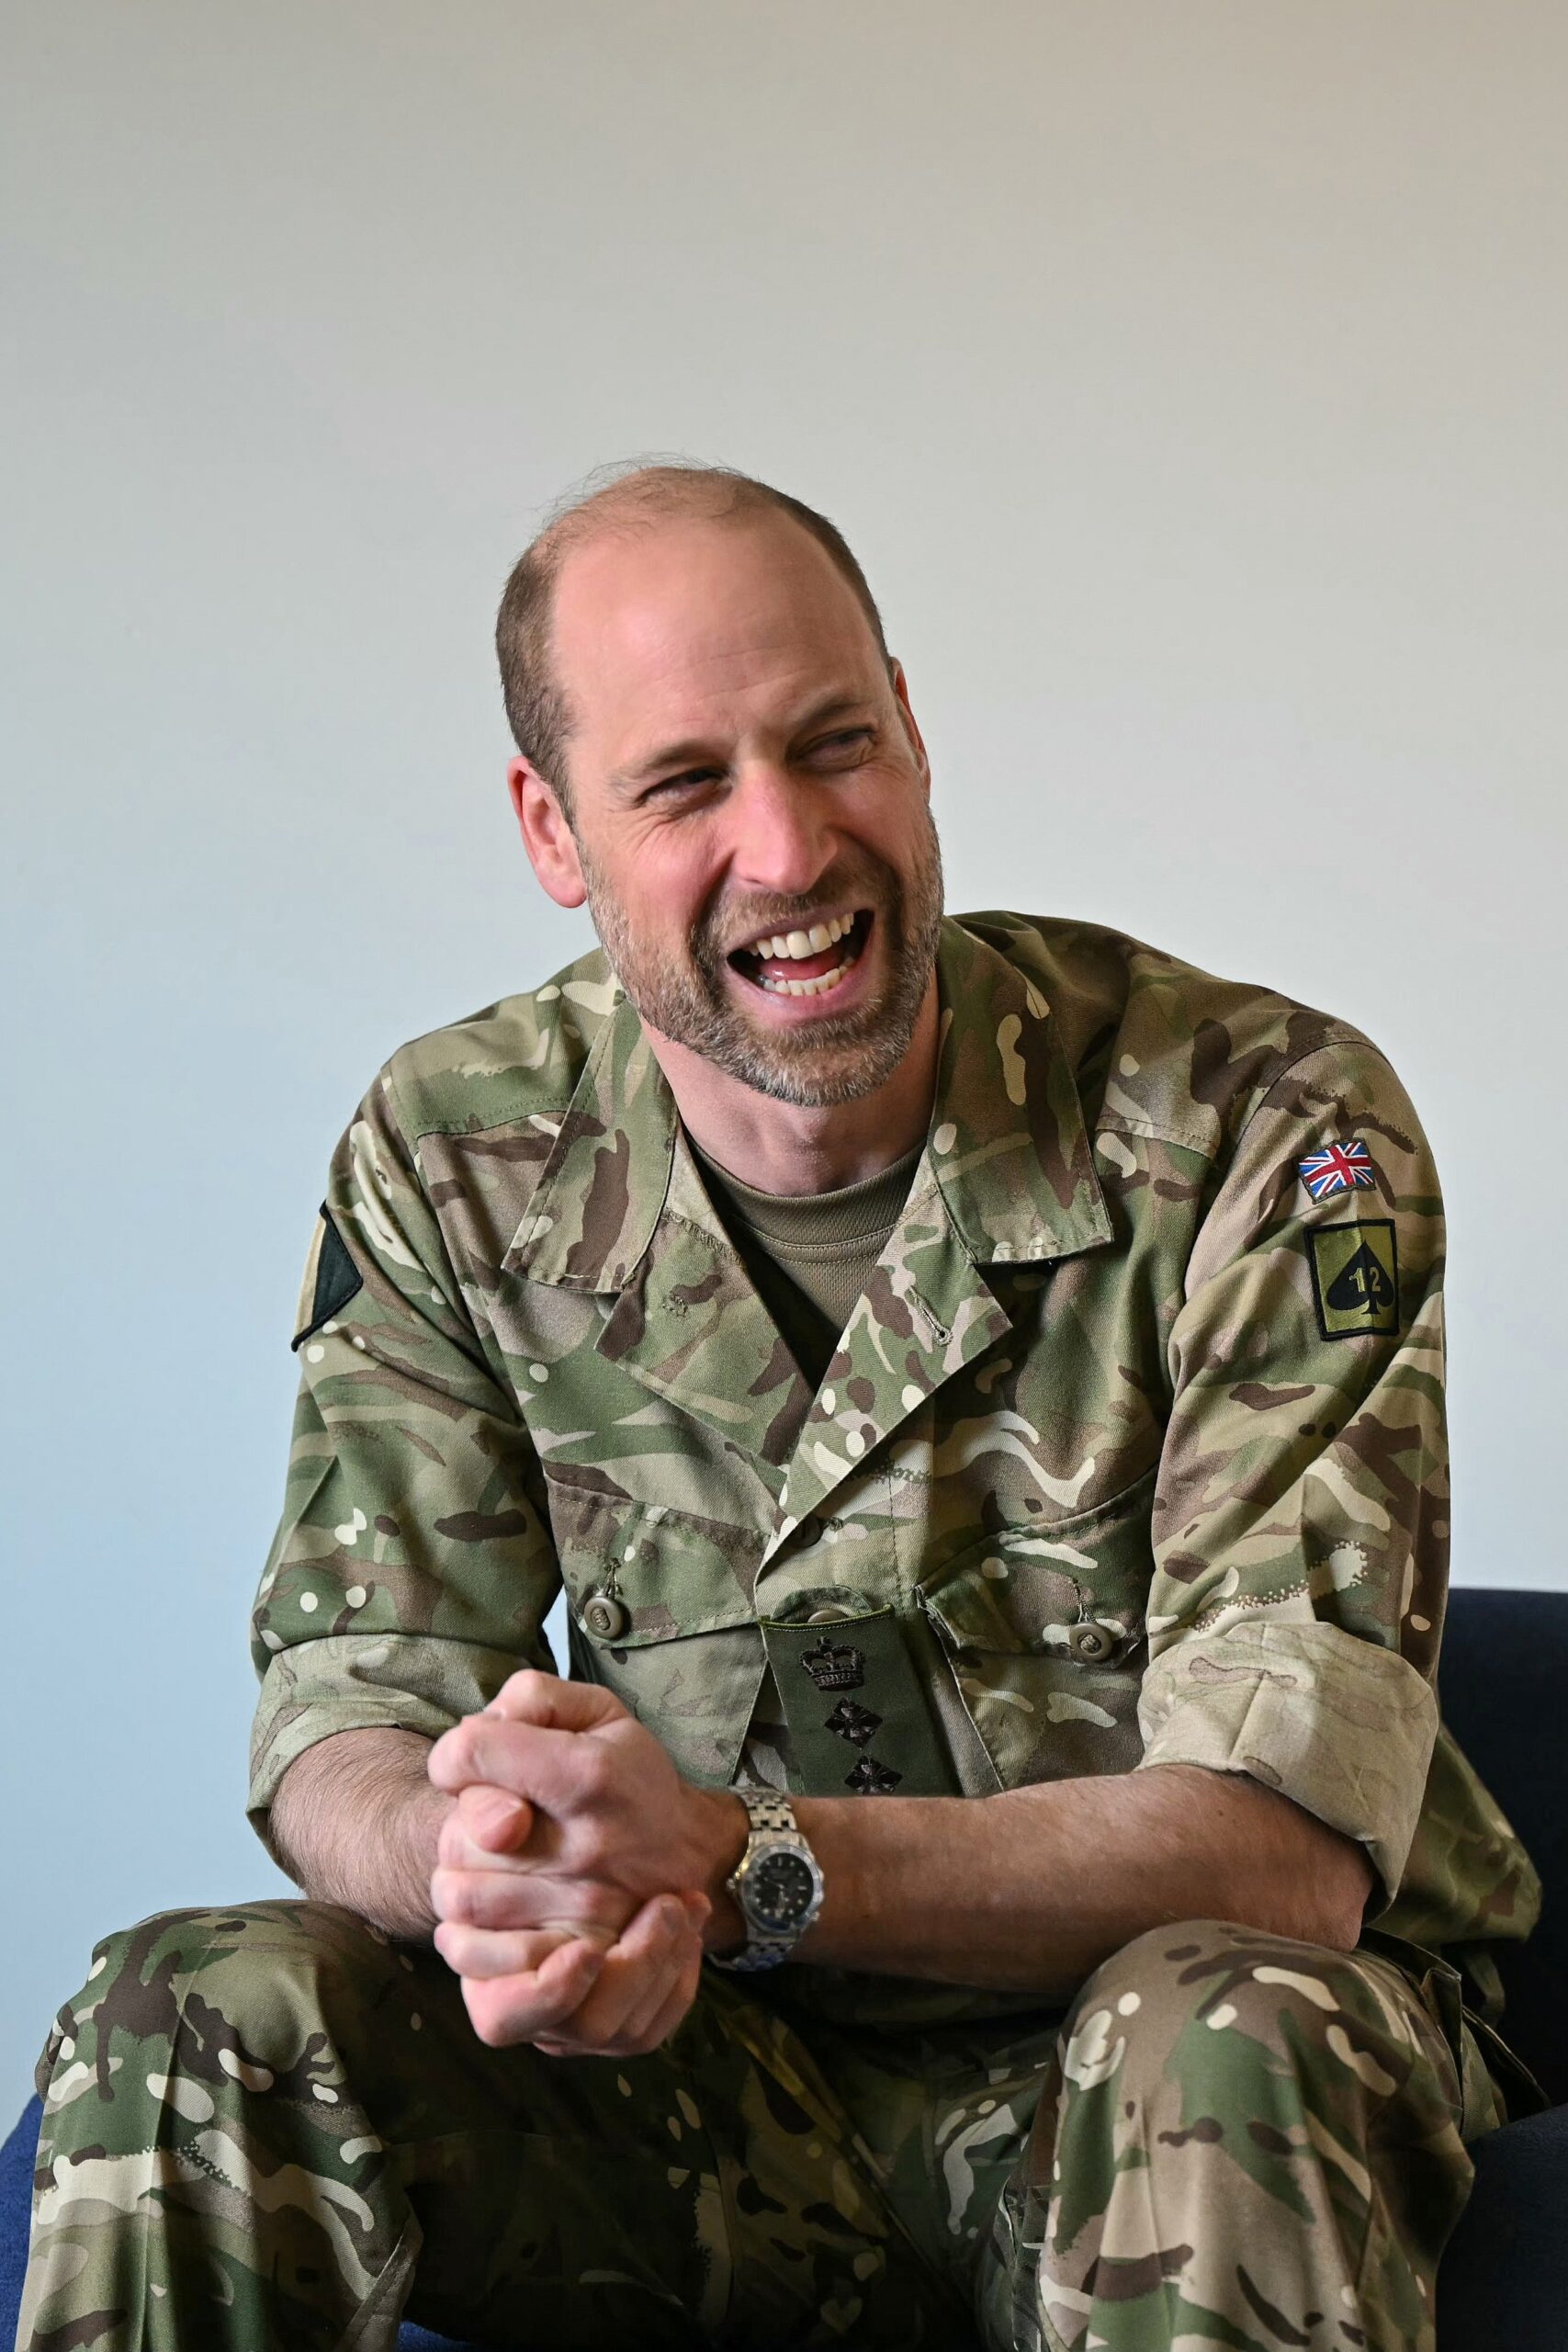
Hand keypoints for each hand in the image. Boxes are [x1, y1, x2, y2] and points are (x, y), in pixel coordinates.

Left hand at [427, 1673, 741, 2052]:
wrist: (685, 1853)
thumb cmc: (627, 1774)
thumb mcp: (598, 1711)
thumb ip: (534, 1698)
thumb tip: (479, 1732)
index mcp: (591, 1775)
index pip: (468, 1753)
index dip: (456, 1755)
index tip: (473, 1762)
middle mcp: (587, 1847)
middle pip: (454, 1835)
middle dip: (456, 1822)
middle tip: (489, 1821)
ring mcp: (580, 1912)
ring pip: (456, 1896)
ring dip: (457, 1877)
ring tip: (491, 1864)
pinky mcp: (570, 1964)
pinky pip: (476, 1961)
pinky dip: (463, 1940)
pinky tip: (482, 1917)